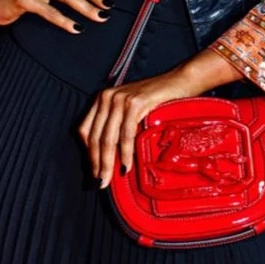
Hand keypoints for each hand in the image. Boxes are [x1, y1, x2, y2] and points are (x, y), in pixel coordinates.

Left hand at [78, 64, 207, 187]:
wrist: (179, 81)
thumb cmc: (157, 98)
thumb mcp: (130, 110)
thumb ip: (117, 126)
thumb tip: (109, 157)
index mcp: (103, 99)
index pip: (84, 130)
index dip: (88, 153)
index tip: (94, 171)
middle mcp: (108, 97)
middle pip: (95, 136)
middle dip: (97, 163)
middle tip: (100, 182)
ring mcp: (120, 99)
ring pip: (108, 138)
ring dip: (108, 162)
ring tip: (109, 179)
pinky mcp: (135, 102)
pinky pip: (126, 134)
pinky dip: (125, 153)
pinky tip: (126, 165)